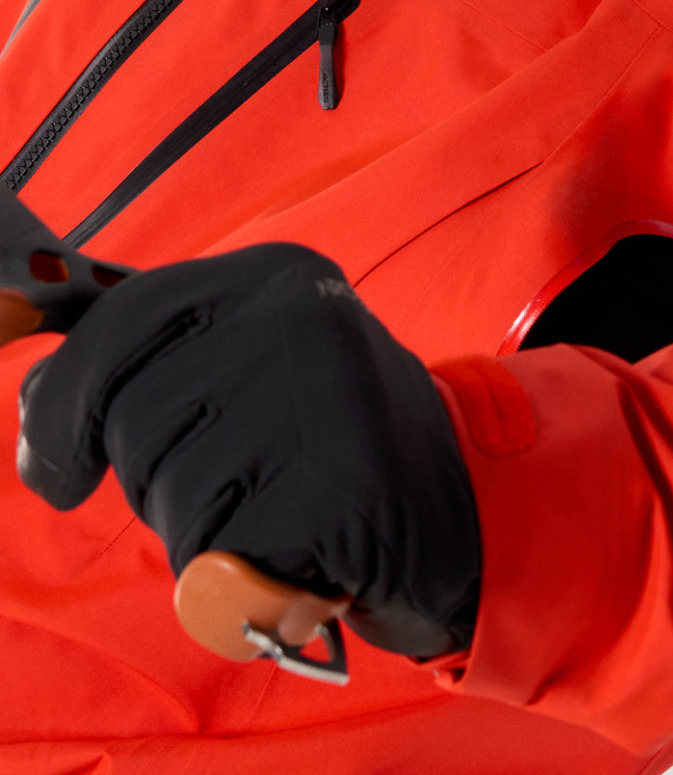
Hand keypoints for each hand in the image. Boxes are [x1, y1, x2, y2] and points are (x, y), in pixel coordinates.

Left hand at [16, 243, 479, 659]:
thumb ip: (150, 363)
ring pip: (171, 493)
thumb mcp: (250, 362)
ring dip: (203, 529)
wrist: (456, 502)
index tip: (53, 468)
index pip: (121, 323)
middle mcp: (299, 317)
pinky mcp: (337, 487)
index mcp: (275, 272)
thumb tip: (36, 406)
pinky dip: (241, 573)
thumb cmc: (328, 435)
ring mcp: (322, 397)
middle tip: (233, 479)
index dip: (65, 403)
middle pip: (134, 418)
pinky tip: (297, 542)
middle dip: (155, 476)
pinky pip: (218, 556)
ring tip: (275, 504)